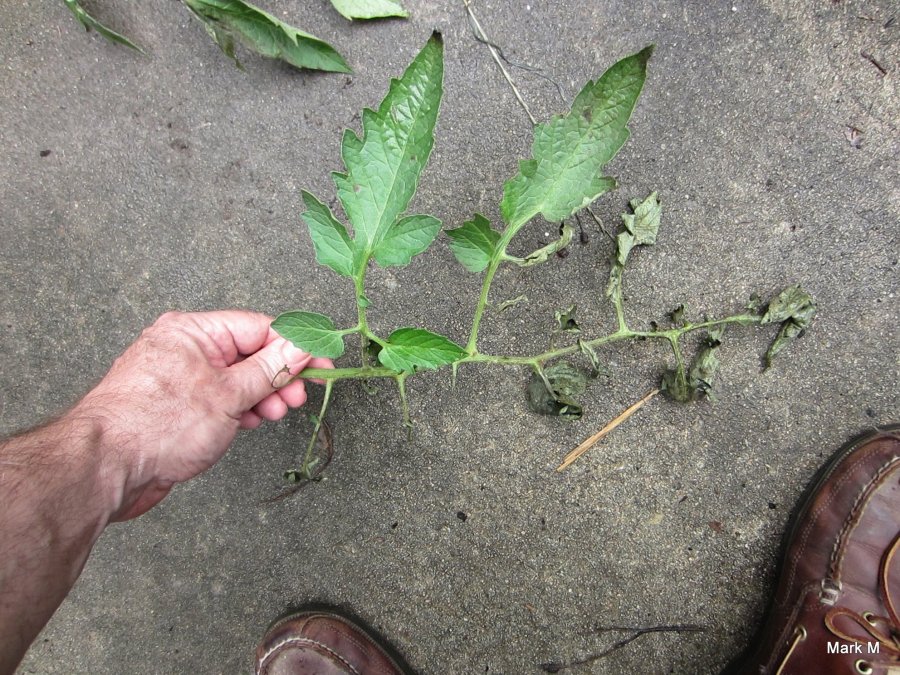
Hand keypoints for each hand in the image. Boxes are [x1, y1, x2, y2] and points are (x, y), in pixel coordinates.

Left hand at [76, 310, 331, 520]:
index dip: (295, 347)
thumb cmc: (155, 425)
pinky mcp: (178, 407)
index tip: (321, 364)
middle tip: (298, 396)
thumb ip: (270, 369)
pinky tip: (248, 422)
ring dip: (261, 396)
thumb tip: (300, 348)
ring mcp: (181, 378)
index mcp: (194, 331)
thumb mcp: (228, 394)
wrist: (106, 469)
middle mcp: (186, 349)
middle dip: (278, 376)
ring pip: (236, 379)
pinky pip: (220, 399)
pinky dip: (239, 409)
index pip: (259, 328)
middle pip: (249, 353)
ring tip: (273, 413)